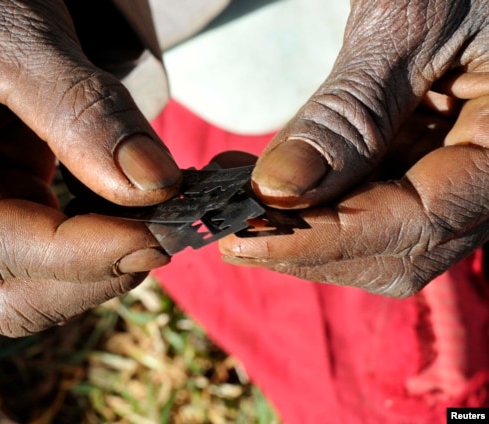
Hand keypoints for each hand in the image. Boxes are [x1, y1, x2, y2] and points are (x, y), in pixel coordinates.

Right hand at [0, 0, 180, 335]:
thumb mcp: (21, 36)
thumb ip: (84, 113)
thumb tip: (153, 185)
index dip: (80, 255)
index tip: (155, 237)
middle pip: (6, 294)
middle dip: (91, 275)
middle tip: (163, 232)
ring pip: (28, 291)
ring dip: (97, 269)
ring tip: (150, 219)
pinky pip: (40, 262)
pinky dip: (91, 251)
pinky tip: (126, 215)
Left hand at [221, 0, 488, 296]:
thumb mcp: (403, 25)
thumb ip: (349, 115)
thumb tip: (279, 191)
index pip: (423, 220)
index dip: (326, 239)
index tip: (242, 239)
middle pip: (401, 245)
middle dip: (307, 245)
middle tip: (226, 228)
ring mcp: (459, 165)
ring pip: (380, 233)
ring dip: (300, 227)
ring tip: (230, 200)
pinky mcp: (426, 154)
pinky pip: (371, 197)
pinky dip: (312, 199)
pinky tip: (259, 181)